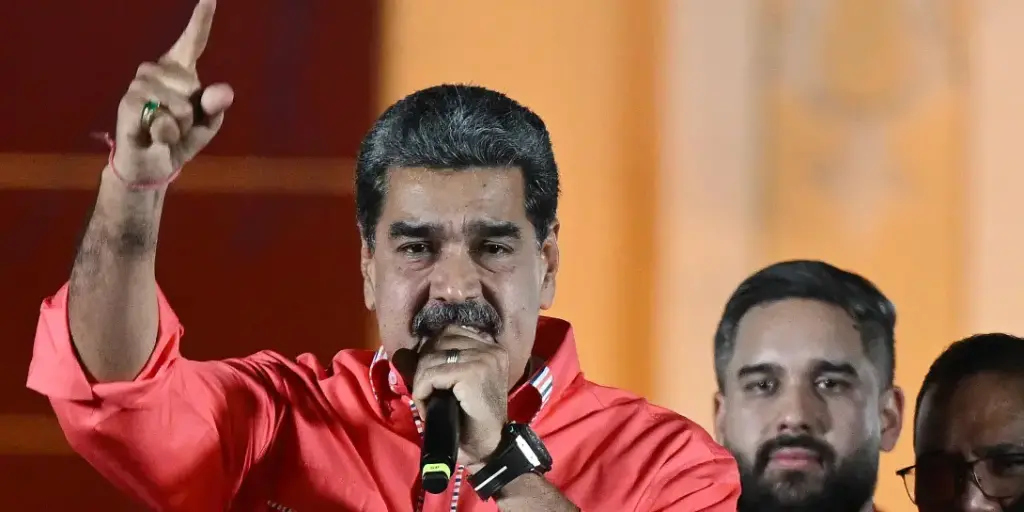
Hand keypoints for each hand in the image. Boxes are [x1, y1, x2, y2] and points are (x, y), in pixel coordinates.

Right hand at [113, 0, 232, 183]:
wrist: (152, 164)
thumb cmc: (179, 139)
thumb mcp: (206, 125)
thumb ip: (216, 107)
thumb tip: (223, 90)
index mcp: (180, 71)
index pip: (194, 41)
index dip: (202, 19)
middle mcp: (157, 70)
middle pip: (193, 86)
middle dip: (194, 115)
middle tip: (178, 125)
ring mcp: (141, 83)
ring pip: (180, 104)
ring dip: (180, 126)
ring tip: (165, 130)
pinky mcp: (130, 101)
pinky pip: (163, 116)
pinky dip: (167, 132)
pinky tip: (154, 134)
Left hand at [411, 326, 509, 466]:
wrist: (488, 447)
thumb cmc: (472, 418)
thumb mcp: (455, 385)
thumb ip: (437, 364)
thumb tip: (402, 353)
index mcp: (490, 347)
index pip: (448, 333)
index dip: (431, 353)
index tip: (430, 379)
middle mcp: (490, 348)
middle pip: (438, 342)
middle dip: (424, 367)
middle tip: (427, 393)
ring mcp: (483, 359)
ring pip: (430, 358)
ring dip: (421, 382)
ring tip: (427, 403)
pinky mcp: (472, 373)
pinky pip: (430, 375)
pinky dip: (421, 392)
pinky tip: (426, 408)